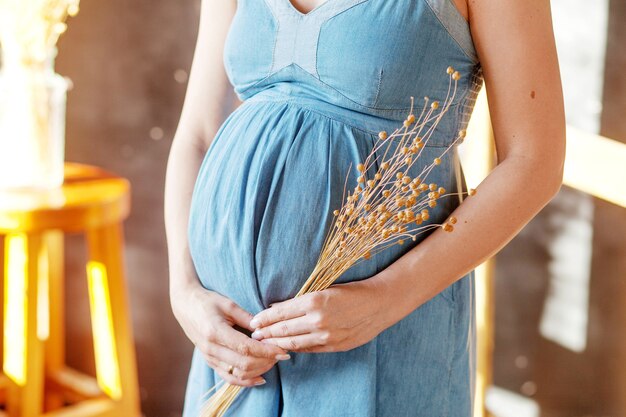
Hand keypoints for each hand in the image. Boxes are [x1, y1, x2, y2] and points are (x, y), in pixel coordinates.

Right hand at [170, 282, 291, 386]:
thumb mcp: (229, 304)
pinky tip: (260, 378)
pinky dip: (246, 381)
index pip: (246, 348)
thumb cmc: (208, 301)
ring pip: (238, 374)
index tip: (282, 350)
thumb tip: (267, 329)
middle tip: (281, 354)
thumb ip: (248, 318)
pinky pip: (229, 378)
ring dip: (259, 370)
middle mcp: (211, 348)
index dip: (266, 351)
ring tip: (273, 361)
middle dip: (266, 361)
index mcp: (215, 332)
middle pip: (244, 364)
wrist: (186, 306)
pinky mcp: (210, 362)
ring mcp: (209, 357)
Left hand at [247, 278, 394, 352]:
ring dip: (276, 343)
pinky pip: (308, 349)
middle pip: (283, 329)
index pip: (281, 312)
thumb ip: (301, 300)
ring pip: (293, 342)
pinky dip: (295, 347)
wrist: (380, 303)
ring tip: (265, 343)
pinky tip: (286, 346)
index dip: (264, 318)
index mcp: (314, 301)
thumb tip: (278, 307)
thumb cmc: (352, 291)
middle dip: (265, 333)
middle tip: (253, 334)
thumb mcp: (324, 289)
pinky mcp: (334, 346)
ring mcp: (326, 336)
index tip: (253, 321)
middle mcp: (318, 320)